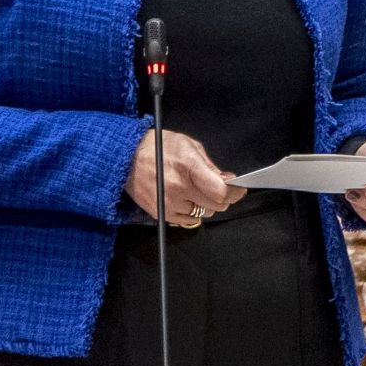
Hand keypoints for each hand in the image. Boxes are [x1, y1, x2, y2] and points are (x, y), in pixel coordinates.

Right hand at [125, 129, 245, 224]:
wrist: (127, 157)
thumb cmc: (158, 147)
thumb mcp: (188, 146)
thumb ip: (210, 165)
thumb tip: (228, 180)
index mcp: (187, 167)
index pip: (220, 191)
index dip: (234, 192)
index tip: (238, 189)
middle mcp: (178, 188)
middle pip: (215, 205)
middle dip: (223, 198)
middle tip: (219, 189)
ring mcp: (169, 203)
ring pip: (204, 213)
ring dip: (206, 204)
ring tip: (196, 190)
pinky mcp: (162, 213)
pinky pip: (189, 220)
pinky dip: (193, 211)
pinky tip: (185, 198)